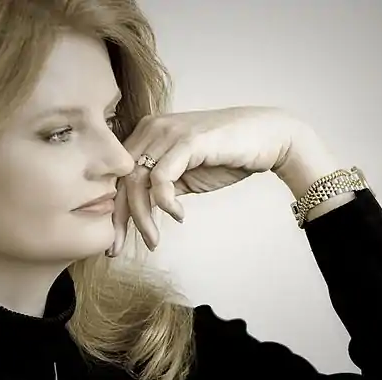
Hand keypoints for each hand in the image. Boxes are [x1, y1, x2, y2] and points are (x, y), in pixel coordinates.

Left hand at [108, 106, 313, 255]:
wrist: (267, 138)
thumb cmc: (228, 156)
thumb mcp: (187, 176)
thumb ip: (164, 187)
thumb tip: (143, 210)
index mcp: (148, 134)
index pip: (119, 175)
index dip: (114, 210)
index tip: (115, 240)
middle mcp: (153, 128)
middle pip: (121, 179)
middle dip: (118, 219)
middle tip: (118, 248)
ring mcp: (169, 132)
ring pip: (138, 181)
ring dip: (143, 217)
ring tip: (154, 240)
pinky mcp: (188, 140)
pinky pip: (161, 177)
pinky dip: (164, 202)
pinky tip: (178, 215)